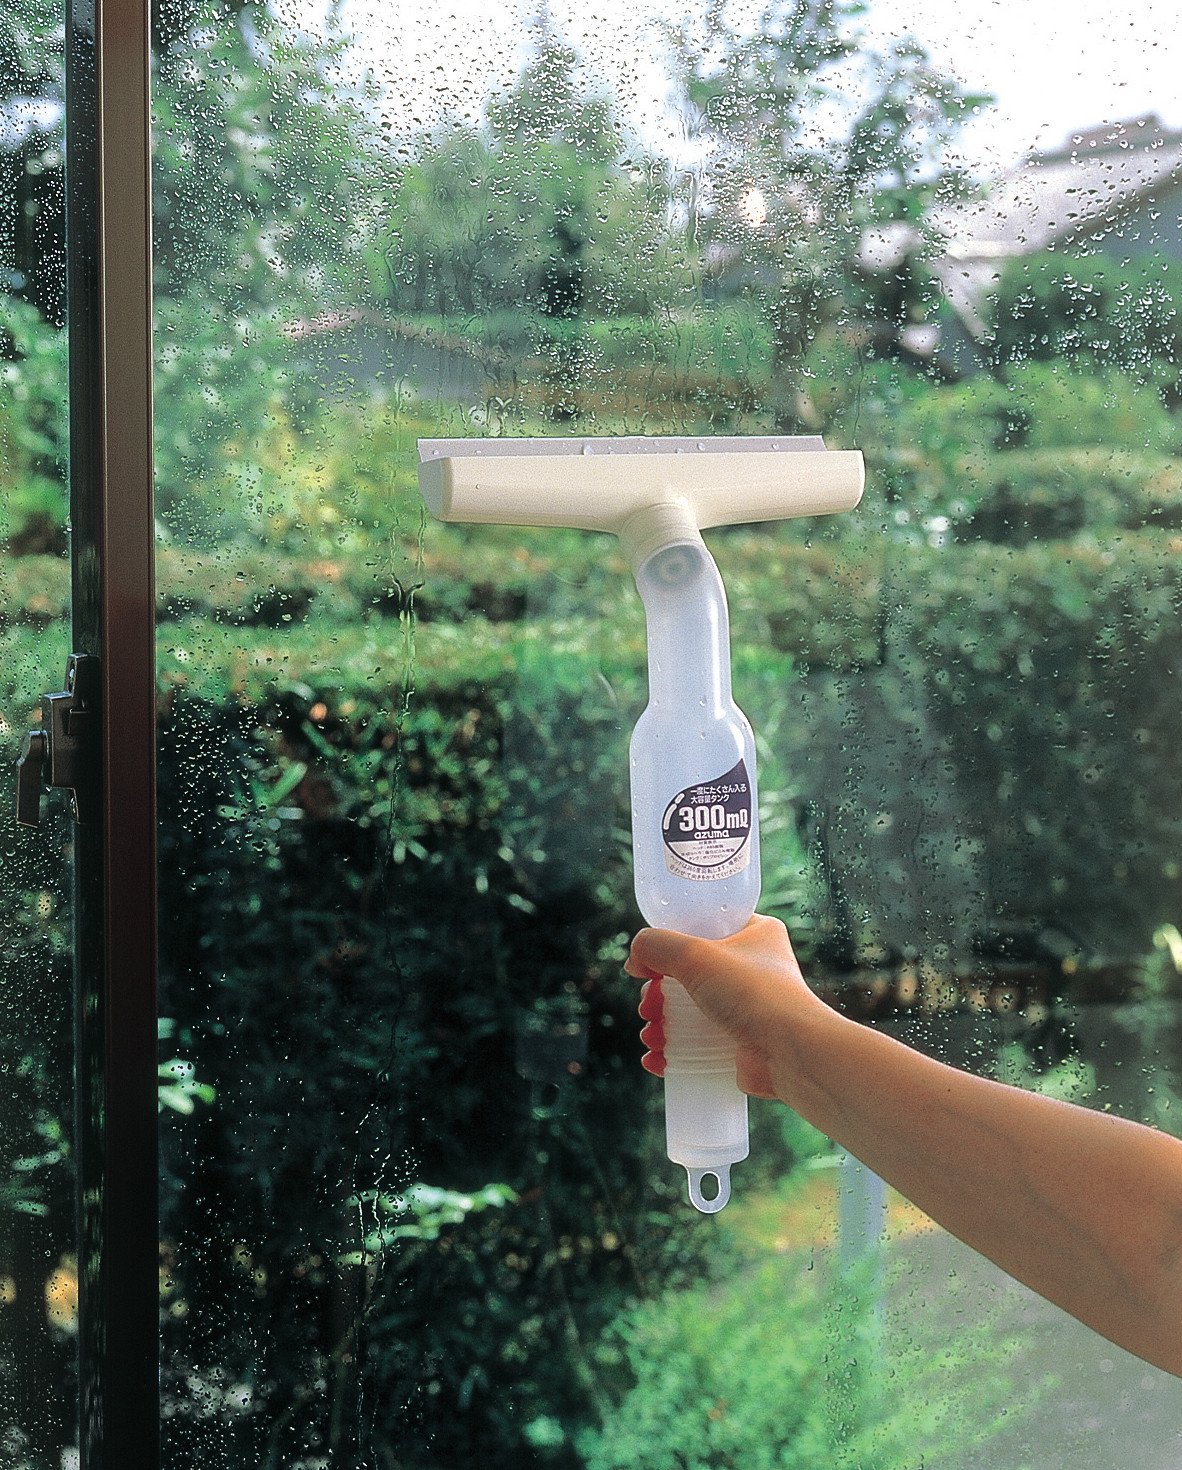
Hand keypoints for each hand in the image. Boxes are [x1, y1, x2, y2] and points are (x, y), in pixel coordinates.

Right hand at [625, 914, 828, 1102]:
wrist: (791, 1052)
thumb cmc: (754, 994)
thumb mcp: (695, 955)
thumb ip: (656, 946)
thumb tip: (635, 960)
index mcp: (753, 934)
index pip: (703, 929)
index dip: (670, 946)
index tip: (648, 965)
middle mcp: (753, 969)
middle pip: (688, 976)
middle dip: (658, 996)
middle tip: (648, 1008)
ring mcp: (749, 1008)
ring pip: (690, 1012)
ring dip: (661, 1025)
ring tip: (651, 1036)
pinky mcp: (742, 1043)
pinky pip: (699, 1044)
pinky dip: (674, 1052)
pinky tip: (657, 1059)